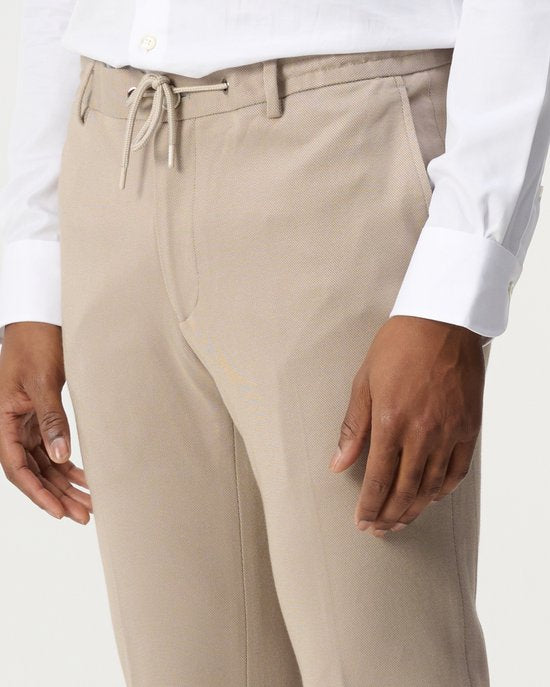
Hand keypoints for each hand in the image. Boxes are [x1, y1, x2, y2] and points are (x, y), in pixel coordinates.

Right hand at [0, 323, 90, 523]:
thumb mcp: (42, 382)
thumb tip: (60, 457)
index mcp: (3, 420)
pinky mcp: (39, 416)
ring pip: (43, 462)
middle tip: (83, 514)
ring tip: (88, 502)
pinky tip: (84, 477)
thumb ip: (51, 419)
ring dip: (64, 484)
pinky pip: (51, 447)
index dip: (37, 492)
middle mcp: (11, 425)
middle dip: (57, 495)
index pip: (17, 467)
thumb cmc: (34, 344)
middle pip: (33, 471)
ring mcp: (25, 422)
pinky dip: (67, 463)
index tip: (58, 511)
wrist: (38, 320)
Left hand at [330, 315, 485, 536]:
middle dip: (389, 514)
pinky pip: (458, 469)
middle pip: (405, 489)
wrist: (441, 322)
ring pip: (432, 485)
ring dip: (415, 508)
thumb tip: (338, 463)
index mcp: (390, 421)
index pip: (377, 478)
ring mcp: (449, 431)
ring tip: (401, 520)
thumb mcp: (364, 383)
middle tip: (379, 530)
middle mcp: (422, 432)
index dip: (369, 506)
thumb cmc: (398, 347)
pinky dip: (444, 488)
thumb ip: (353, 428)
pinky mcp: (469, 426)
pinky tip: (432, 496)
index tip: (362, 522)